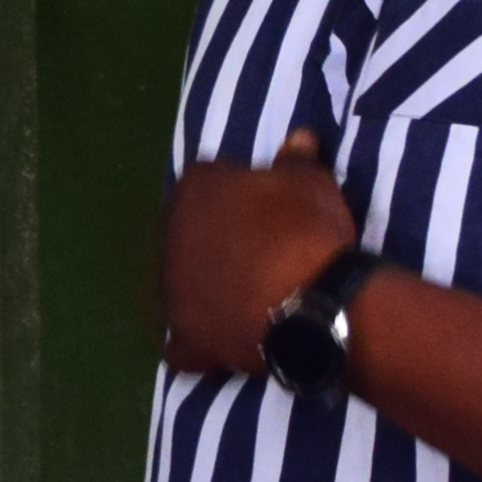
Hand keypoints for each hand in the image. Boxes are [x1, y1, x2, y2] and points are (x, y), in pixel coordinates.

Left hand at [158, 131, 360, 377]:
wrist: (311, 303)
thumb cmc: (307, 232)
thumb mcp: (311, 183)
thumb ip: (297, 160)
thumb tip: (300, 138)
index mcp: (194, 190)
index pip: (207, 181)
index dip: (237, 193)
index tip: (265, 206)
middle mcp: (170, 239)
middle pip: (189, 234)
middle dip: (215, 240)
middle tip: (258, 251)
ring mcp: (172, 292)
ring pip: (180, 284)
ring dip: (203, 286)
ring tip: (244, 294)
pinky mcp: (186, 338)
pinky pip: (181, 342)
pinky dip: (195, 342)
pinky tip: (217, 340)